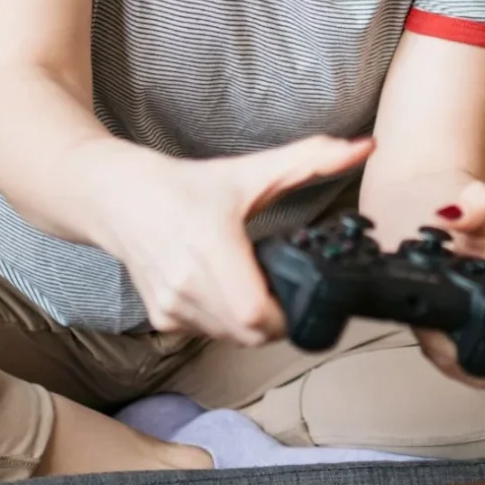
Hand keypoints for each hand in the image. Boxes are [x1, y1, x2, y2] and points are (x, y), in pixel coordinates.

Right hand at [89, 133, 374, 345]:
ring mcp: (170, 306)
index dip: (288, 312)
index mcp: (210, 246)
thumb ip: (313, 159)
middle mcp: (186, 284)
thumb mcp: (252, 172)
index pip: (257, 314)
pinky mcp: (162, 319)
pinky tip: (228, 289)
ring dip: (253, 321)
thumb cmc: (186, 186)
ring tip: (256, 283)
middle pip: (252, 333)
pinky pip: (211, 333)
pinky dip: (228, 320)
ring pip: (232, 338)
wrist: (119, 199)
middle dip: (279, 317)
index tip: (301, 288)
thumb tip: (366, 146)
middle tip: (287, 285)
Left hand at [413, 180, 484, 386]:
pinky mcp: (466, 350)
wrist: (458, 232)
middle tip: (437, 334)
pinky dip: (435, 347)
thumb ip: (475, 208)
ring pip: (473, 370)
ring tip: (427, 322)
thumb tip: (452, 213)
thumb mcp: (481, 217)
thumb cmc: (481, 231)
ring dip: (446, 355)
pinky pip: (454, 364)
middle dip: (467, 360)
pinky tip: (424, 324)